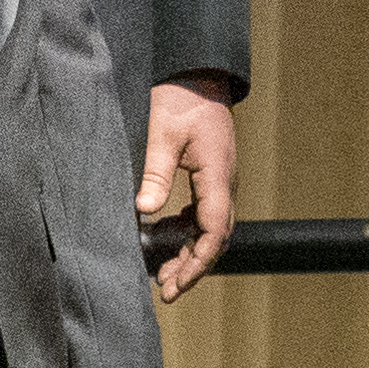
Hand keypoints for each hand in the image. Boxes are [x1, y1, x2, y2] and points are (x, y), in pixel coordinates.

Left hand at [139, 81, 244, 298]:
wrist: (198, 77)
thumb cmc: (179, 99)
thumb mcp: (161, 133)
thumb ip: (155, 172)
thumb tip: (144, 210)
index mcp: (217, 175)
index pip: (213, 232)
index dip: (196, 264)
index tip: (175, 285)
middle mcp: (224, 182)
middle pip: (215, 238)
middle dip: (192, 268)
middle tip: (165, 290)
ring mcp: (220, 181)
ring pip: (210, 229)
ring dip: (190, 253)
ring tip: (164, 274)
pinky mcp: (211, 177)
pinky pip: (204, 214)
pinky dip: (188, 233)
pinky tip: (167, 239)